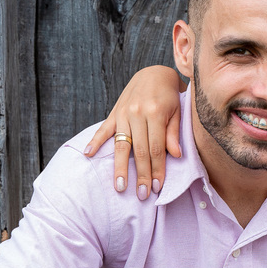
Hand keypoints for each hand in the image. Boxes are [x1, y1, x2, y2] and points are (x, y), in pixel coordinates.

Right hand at [84, 65, 183, 198]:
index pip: (157, 149)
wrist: (154, 73)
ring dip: (120, 168)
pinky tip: (88, 155)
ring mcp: (124, 113)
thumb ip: (174, 133)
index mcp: (156, 113)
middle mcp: (138, 114)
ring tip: (120, 186)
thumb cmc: (170, 96)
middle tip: (142, 194)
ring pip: (121, 145)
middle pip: (139, 151)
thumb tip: (176, 155)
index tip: (158, 187)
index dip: (157, 169)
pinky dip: (94, 141)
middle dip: (141, 174)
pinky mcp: (114, 112)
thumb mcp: (178, 111)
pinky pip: (103, 129)